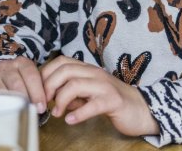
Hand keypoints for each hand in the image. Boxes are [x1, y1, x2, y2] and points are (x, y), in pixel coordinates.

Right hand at [0, 56, 47, 112]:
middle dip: (27, 100)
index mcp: (22, 63)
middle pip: (18, 84)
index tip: (42, 107)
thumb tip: (43, 107)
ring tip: (21, 113)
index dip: (38, 93)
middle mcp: (8, 66)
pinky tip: (9, 112)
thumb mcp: (29, 81)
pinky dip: (2, 105)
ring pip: (5, 90)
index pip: (31, 76)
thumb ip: (37, 90)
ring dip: (14, 104)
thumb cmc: (19, 82)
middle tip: (33, 112)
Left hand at [40, 55, 158, 136]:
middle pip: (65, 71)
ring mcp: (105, 86)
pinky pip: (92, 105)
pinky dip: (79, 113)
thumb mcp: (88, 94)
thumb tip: (52, 97)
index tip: (39, 90)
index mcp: (88, 70)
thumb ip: (72, 93)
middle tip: (44, 102)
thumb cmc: (113, 102)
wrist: (142, 109)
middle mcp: (95, 73)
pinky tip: (71, 120)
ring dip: (61, 100)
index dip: (46, 74)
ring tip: (57, 113)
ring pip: (75, 84)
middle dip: (49, 86)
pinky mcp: (113, 101)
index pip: (62, 62)